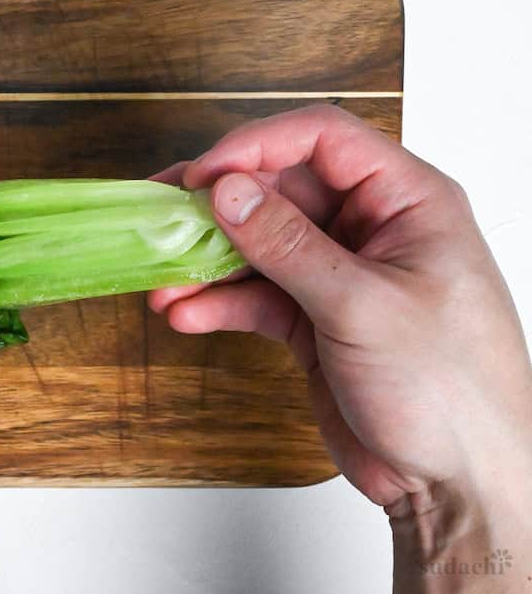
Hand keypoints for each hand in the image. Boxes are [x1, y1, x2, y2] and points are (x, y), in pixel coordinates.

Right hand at [149, 105, 531, 586]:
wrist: (462, 485)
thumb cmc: (451, 391)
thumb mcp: (362, 306)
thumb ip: (287, 245)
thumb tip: (228, 191)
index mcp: (407, 201)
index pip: (322, 139)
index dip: (256, 146)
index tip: (203, 175)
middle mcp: (372, 229)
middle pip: (279, 191)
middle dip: (218, 209)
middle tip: (162, 220)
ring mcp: (341, 275)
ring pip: (259, 245)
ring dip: (207, 263)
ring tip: (162, 282)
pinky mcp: (316, 321)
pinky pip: (256, 296)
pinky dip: (219, 304)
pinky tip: (185, 314)